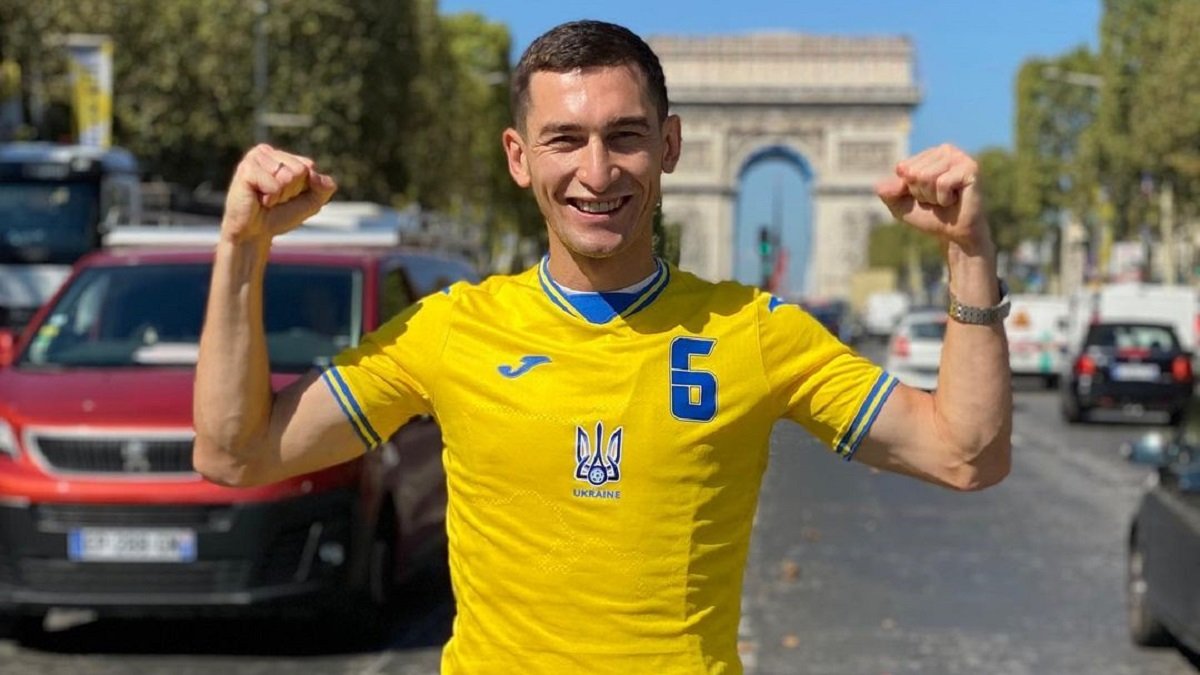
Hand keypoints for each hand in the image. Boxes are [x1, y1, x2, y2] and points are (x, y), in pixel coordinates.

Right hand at [221, 144, 337, 243]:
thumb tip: (316, 175)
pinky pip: (274, 184)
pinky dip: (270, 197)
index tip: (286, 196)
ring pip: (287, 176)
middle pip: (300, 170)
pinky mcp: (245, 169)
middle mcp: (267, 152)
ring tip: (265, 198)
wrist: (255, 233)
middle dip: (291, 191)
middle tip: (274, 198)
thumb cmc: (280, 215)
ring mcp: (255, 158)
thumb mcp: (312, 202)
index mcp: (281, 155)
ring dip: (280, 194)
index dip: (302, 188)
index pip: (308, 167)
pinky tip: (258, 199)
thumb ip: (325, 187)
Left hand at [875, 144, 990, 253]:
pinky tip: (956, 199)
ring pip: (926, 176)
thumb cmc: (930, 216)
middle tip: (937, 200)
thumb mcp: (900, 205)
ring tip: (946, 200)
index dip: (909, 189)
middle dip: (922, 192)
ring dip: (932, 196)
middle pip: (914, 172)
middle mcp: (945, 150)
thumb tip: (880, 188)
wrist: (955, 235)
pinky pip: (942, 183)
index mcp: (929, 154)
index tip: (924, 196)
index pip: (903, 168)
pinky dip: (944, 198)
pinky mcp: (971, 168)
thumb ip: (887, 193)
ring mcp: (960, 157)